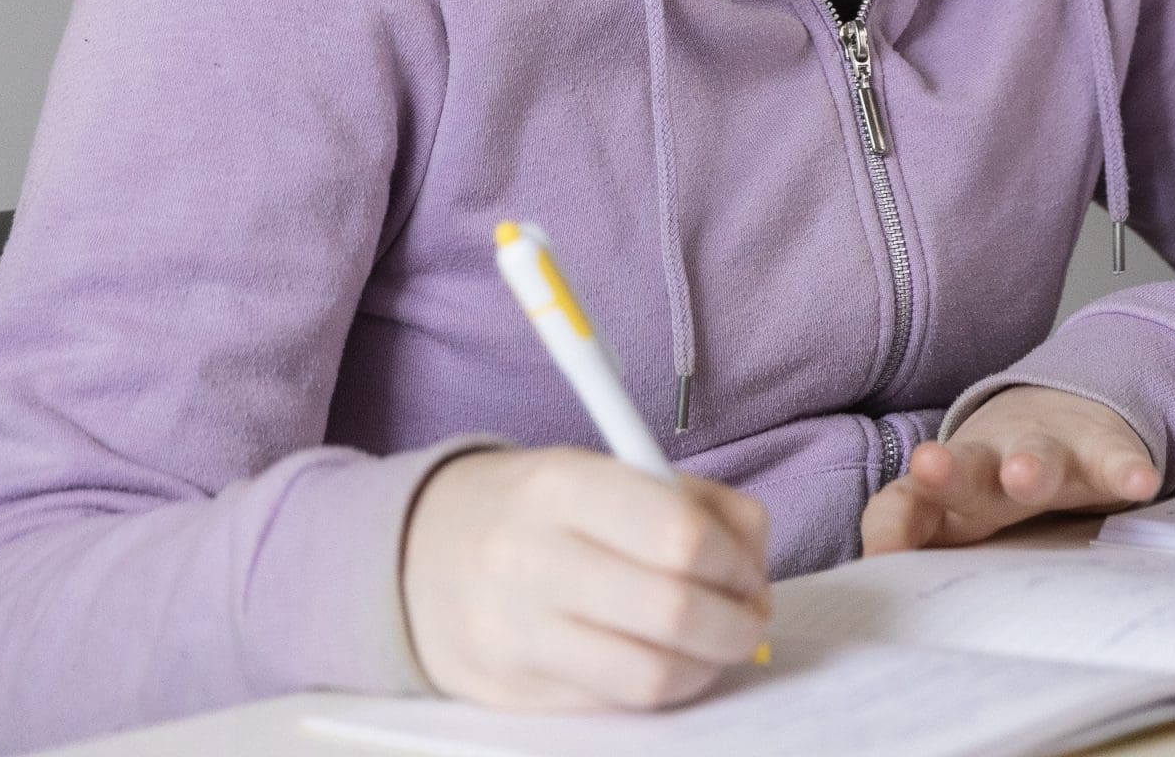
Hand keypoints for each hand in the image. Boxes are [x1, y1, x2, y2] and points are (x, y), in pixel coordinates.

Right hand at [401, 446, 771, 709]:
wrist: (419, 553)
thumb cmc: (540, 508)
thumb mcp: (606, 471)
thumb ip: (694, 503)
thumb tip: (755, 567)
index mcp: (564, 485)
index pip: (678, 533)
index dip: (735, 563)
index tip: (751, 574)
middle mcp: (532, 559)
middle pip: (670, 609)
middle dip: (734, 623)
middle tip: (751, 620)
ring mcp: (514, 633)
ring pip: (647, 674)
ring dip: (706, 667)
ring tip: (719, 648)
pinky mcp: (509, 692)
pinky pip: (612, 704)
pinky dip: (661, 689)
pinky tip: (669, 663)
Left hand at [860, 388, 1158, 553]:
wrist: (1065, 411)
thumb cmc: (997, 486)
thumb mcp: (958, 520)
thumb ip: (922, 554)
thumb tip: (883, 610)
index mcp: (949, 497)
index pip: (905, 503)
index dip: (891, 527)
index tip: (881, 558)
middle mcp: (992, 466)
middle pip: (965, 466)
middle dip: (947, 469)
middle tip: (930, 466)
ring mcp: (1049, 452)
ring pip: (1037, 457)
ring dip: (1028, 464)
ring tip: (1024, 475)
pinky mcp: (1101, 449)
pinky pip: (1115, 459)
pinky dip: (1125, 468)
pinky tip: (1140, 482)